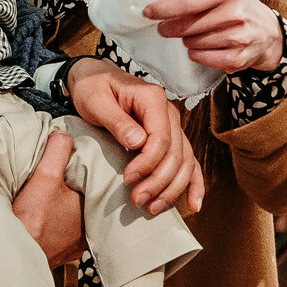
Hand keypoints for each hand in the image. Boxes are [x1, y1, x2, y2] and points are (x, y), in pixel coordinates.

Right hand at [13, 131, 84, 265]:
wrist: (13, 254)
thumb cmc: (32, 218)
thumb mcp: (45, 175)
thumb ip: (58, 150)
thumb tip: (63, 135)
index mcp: (93, 209)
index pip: (98, 183)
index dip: (88, 171)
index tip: (78, 162)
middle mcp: (90, 231)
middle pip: (88, 200)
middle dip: (78, 188)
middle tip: (66, 176)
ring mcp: (77, 245)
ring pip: (77, 217)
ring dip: (68, 207)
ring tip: (57, 194)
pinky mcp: (63, 253)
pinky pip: (66, 232)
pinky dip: (60, 223)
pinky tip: (49, 215)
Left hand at [68, 58, 203, 214]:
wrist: (93, 78)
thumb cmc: (92, 87)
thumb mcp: (96, 100)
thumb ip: (117, 121)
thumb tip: (138, 143)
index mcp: (152, 99)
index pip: (161, 138)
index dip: (148, 163)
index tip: (128, 178)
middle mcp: (169, 112)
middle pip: (175, 154)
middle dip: (158, 182)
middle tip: (137, 199)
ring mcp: (172, 125)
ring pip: (184, 161)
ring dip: (172, 188)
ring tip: (153, 208)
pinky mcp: (169, 137)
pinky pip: (188, 161)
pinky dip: (193, 182)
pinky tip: (194, 203)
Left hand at [144, 0, 283, 73]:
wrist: (269, 32)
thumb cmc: (239, 10)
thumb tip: (162, 6)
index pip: (189, 2)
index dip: (165, 9)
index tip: (148, 12)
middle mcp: (235, 12)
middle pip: (188, 26)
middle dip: (171, 29)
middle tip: (165, 29)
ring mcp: (238, 36)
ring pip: (193, 43)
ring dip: (188, 41)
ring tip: (195, 36)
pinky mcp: (239, 57)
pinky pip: (203, 58)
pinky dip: (197, 55)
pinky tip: (201, 49)